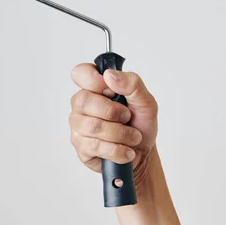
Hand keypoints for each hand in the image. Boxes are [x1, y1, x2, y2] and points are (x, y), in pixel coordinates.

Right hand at [69, 63, 157, 184]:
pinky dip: (118, 150)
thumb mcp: (146, 101)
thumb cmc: (141, 123)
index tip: (113, 91)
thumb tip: (110, 75)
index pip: (81, 73)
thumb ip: (132, 84)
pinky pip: (95, 146)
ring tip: (133, 137)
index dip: (95, 81)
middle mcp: (82, 105)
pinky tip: (126, 150)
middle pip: (83, 101)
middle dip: (113, 111)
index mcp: (96, 87)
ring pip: (92, 126)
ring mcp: (79, 126)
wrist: (143, 152)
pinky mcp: (81, 147)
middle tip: (128, 117)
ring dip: (120, 133)